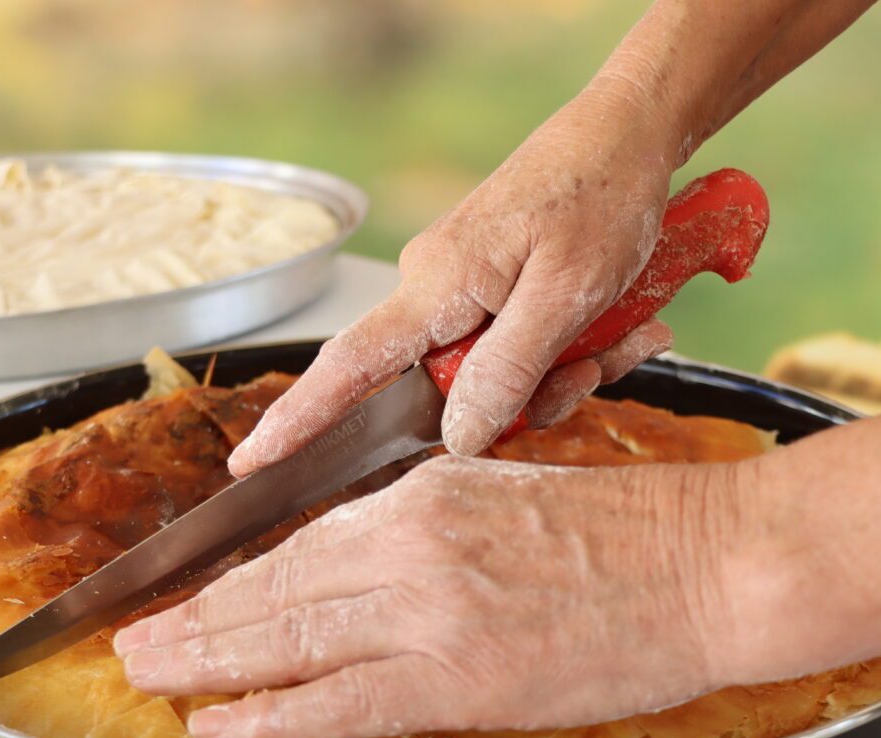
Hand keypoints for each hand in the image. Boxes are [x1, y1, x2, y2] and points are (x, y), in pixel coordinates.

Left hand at [113, 454, 743, 737]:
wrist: (708, 564)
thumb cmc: (628, 531)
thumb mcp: (506, 498)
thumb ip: (426, 529)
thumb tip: (359, 565)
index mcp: (425, 493)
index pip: (300, 543)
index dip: (234, 579)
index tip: (190, 596)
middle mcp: (412, 542)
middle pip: (274, 588)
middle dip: (194, 620)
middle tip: (134, 641)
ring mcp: (430, 608)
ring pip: (287, 639)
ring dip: (208, 662)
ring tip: (153, 676)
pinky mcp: (458, 675)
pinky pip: (338, 700)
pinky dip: (270, 716)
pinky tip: (222, 725)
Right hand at [227, 88, 678, 476]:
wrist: (627, 134)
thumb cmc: (599, 194)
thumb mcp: (565, 294)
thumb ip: (507, 370)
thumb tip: (458, 438)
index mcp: (435, 285)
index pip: (349, 364)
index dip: (299, 418)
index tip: (252, 461)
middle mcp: (435, 289)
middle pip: (453, 390)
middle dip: (531, 394)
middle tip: (594, 362)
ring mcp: (464, 289)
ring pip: (500, 375)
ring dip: (567, 368)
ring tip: (616, 328)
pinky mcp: (493, 288)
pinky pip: (520, 348)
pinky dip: (572, 347)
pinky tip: (615, 319)